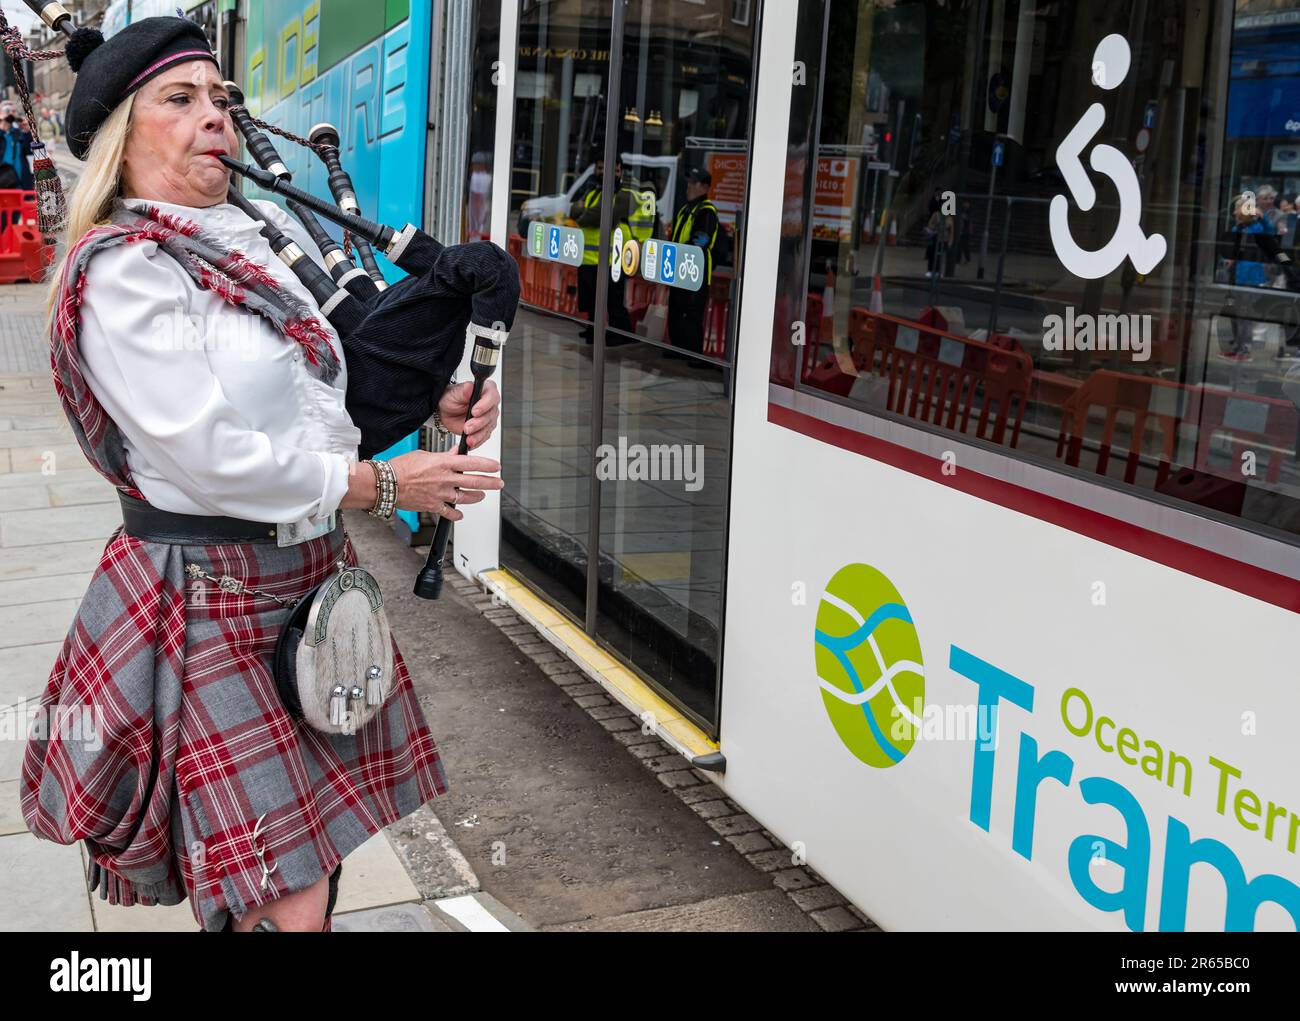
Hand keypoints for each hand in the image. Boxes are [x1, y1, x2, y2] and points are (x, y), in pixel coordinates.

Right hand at [387, 449, 502, 520]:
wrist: (385, 484)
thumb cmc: (401, 467)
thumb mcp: (425, 455)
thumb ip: (444, 455)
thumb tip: (456, 451)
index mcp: (443, 463)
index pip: (472, 463)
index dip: (487, 465)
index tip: (496, 466)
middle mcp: (445, 479)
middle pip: (475, 481)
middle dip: (491, 483)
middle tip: (499, 483)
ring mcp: (440, 494)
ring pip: (466, 497)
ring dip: (477, 497)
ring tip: (481, 495)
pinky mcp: (433, 506)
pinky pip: (450, 512)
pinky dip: (457, 514)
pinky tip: (460, 513)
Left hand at [436, 380, 499, 449]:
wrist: (446, 412)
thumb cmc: (452, 399)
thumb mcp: (454, 393)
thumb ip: (463, 391)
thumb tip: (469, 387)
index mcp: (486, 390)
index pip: (491, 397)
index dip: (484, 405)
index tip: (474, 412)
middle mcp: (490, 404)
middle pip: (490, 415)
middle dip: (478, 423)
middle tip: (467, 427)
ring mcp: (489, 417)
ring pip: (488, 428)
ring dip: (478, 434)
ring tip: (468, 438)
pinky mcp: (485, 429)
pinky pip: (484, 437)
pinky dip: (477, 441)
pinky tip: (470, 442)